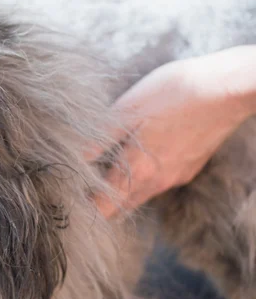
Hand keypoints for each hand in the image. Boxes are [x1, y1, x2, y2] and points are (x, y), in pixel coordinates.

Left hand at [87, 46, 255, 218]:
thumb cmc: (174, 93)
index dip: (85, 208)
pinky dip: (141, 177)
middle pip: (121, 207)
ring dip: (120, 189)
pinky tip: (136, 154)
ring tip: (103, 167)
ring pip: (139, 194)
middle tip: (81, 184)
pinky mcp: (188, 168)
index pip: (104, 209)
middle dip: (100, 201)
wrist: (228, 88)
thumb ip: (97, 140)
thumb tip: (72, 159)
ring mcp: (174, 177)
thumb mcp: (127, 111)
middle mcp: (156, 182)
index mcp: (137, 172)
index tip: (70, 196)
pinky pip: (157, 182)